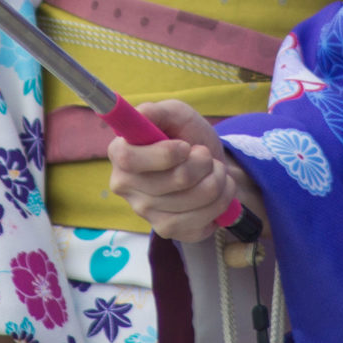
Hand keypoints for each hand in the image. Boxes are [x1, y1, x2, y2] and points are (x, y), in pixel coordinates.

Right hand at [106, 100, 264, 242]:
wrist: (208, 167)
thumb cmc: (187, 137)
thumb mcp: (175, 114)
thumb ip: (157, 110)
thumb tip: (141, 113)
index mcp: (120, 153)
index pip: (128, 159)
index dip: (163, 154)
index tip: (186, 147)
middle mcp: (126, 187)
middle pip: (175, 180)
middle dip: (203, 162)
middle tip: (205, 155)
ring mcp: (146, 213)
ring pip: (195, 199)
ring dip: (217, 180)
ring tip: (215, 171)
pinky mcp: (168, 231)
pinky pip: (203, 220)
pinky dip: (222, 200)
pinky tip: (216, 192)